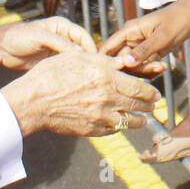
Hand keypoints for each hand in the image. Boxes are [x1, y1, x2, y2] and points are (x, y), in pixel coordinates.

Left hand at [0, 17, 96, 70]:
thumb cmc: (18, 36)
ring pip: (74, 59)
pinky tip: (72, 81)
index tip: (96, 61)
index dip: (91, 47)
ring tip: (85, 78)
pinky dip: (69, 72)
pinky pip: (64, 66)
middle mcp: (62, 37)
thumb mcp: (39, 37)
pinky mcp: (51, 61)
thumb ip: (59, 42)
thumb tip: (79, 52)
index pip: (83, 36)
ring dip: (79, 67)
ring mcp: (57, 50)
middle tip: (93, 72)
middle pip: (81, 48)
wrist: (0, 48)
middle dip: (88, 59)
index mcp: (62, 26)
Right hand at [0, 50, 158, 137]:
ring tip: (144, 120)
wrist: (32, 102)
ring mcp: (100, 116)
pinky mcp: (90, 129)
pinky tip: (121, 126)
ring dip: (139, 120)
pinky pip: (112, 130)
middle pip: (137, 104)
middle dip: (149, 105)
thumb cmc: (51, 74)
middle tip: (154, 105)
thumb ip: (103, 60)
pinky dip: (119, 128)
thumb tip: (121, 61)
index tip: (156, 93)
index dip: (150, 91)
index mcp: (106, 77)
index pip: (138, 86)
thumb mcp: (77, 57)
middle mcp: (107, 97)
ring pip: (128, 121)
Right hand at [99, 0, 189, 67]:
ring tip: (162, 66)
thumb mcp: (162, 37)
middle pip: (121, 62)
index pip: (107, 47)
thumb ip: (144, 50)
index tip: (115, 75)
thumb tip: (125, 63)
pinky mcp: (148, 53)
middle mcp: (130, 39)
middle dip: (136, 69)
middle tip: (155, 67)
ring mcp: (139, 47)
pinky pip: (144, 66)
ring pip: (133, 67)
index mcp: (128, 31)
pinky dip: (152, 69)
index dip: (107, 62)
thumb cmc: (177, 20)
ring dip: (146, 70)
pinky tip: (164, 65)